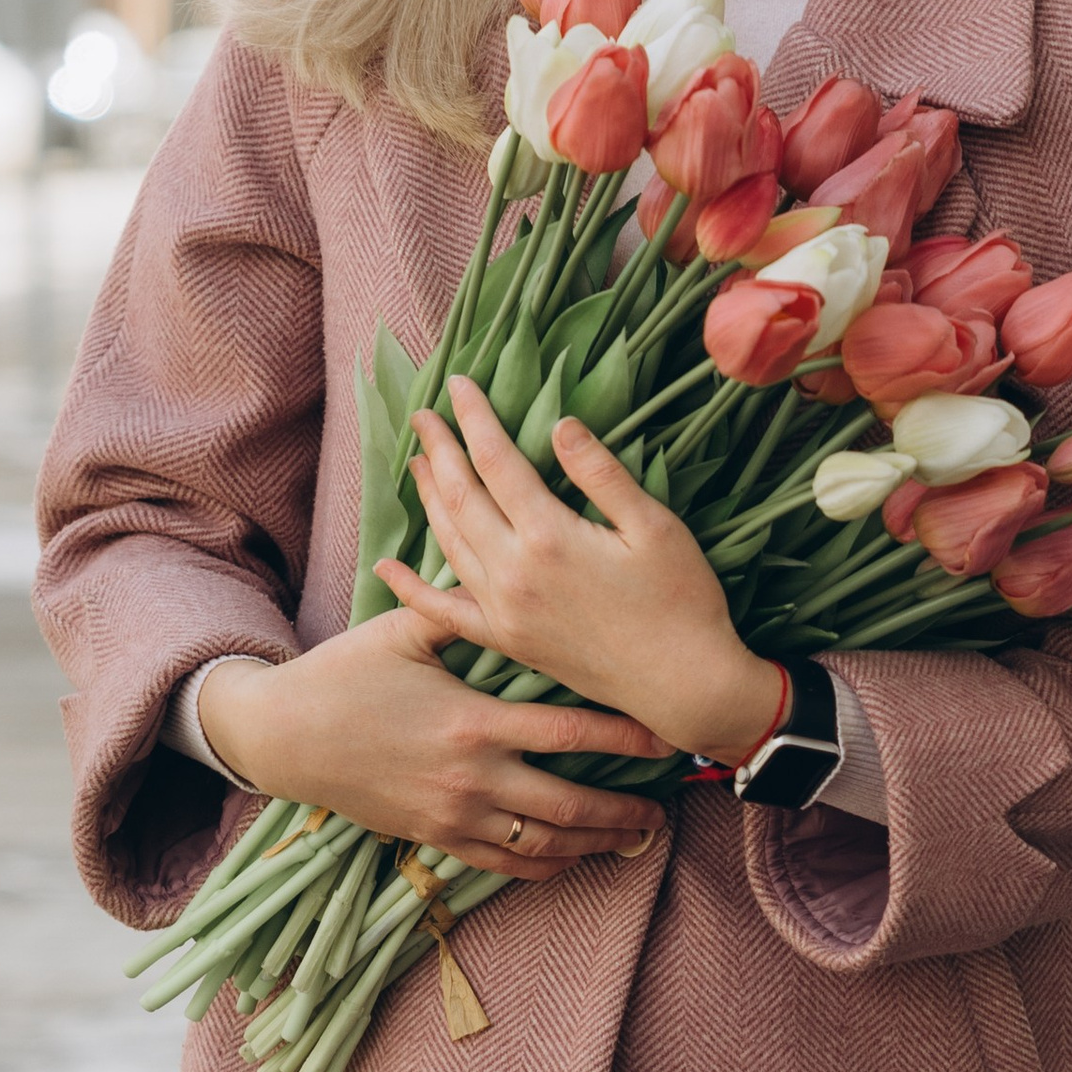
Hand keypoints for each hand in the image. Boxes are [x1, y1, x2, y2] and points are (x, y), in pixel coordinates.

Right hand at [196, 613, 667, 879]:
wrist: (284, 736)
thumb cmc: (345, 674)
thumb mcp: (403, 632)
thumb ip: (460, 610)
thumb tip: (503, 572)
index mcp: (474, 721)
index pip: (571, 735)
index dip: (627, 739)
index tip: (667, 740)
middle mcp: (473, 776)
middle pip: (570, 805)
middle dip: (623, 811)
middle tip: (663, 810)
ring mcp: (454, 814)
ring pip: (542, 844)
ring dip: (594, 844)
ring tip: (632, 838)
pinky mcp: (434, 838)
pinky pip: (502, 863)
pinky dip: (544, 865)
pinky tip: (573, 858)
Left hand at [381, 377, 785, 765]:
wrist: (684, 687)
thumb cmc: (682, 602)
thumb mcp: (656, 527)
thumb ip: (601, 474)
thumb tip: (559, 424)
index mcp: (550, 536)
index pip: (496, 461)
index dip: (475, 418)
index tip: (459, 384)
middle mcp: (514, 573)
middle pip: (461, 496)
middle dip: (439, 450)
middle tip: (423, 415)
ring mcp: (505, 611)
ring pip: (449, 543)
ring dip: (428, 498)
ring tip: (417, 463)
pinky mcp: (508, 641)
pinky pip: (445, 613)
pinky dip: (411, 590)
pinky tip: (387, 569)